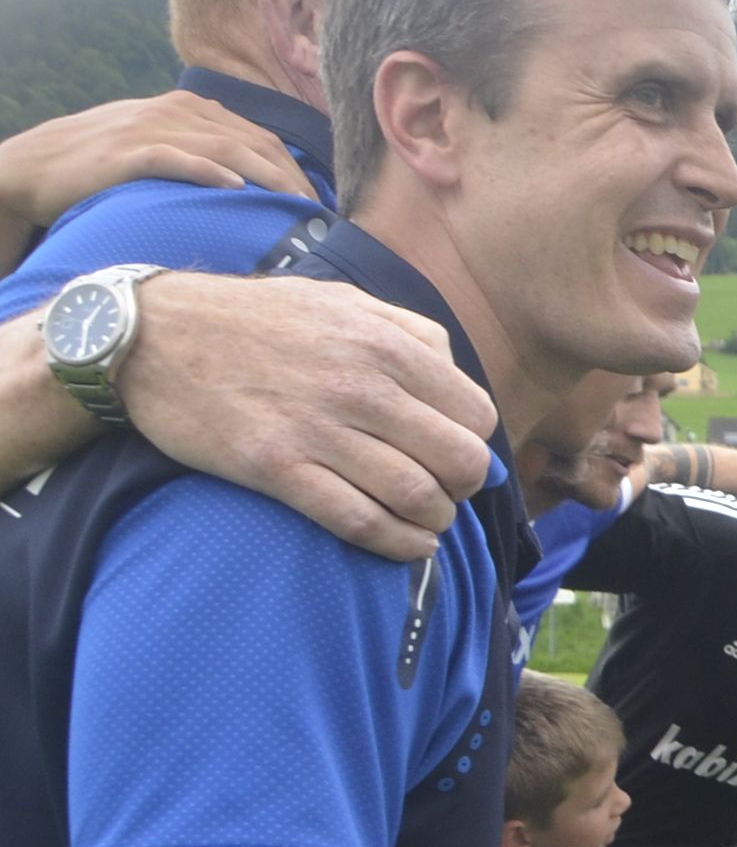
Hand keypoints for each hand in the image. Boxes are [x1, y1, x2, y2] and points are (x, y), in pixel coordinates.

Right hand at [0, 92, 310, 246]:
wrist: (34, 165)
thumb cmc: (104, 162)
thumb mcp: (160, 146)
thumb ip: (202, 151)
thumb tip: (253, 181)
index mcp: (191, 108)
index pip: (262, 137)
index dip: (298, 170)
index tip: (324, 204)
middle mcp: (176, 110)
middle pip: (254, 142)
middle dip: (295, 178)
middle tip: (322, 215)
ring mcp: (151, 127)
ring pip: (225, 148)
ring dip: (268, 177)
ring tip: (297, 205)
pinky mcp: (126, 151)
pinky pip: (174, 157)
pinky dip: (206, 170)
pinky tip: (234, 187)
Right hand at [121, 274, 495, 563]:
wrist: (152, 334)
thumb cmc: (256, 320)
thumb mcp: (343, 301)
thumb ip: (410, 334)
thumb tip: (458, 383)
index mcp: (384, 344)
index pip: (476, 415)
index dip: (473, 442)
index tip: (453, 451)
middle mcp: (359, 387)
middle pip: (459, 462)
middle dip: (462, 487)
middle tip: (444, 491)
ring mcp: (317, 430)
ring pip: (418, 498)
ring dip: (434, 522)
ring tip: (425, 521)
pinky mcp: (276, 468)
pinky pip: (361, 522)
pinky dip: (398, 545)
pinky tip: (405, 544)